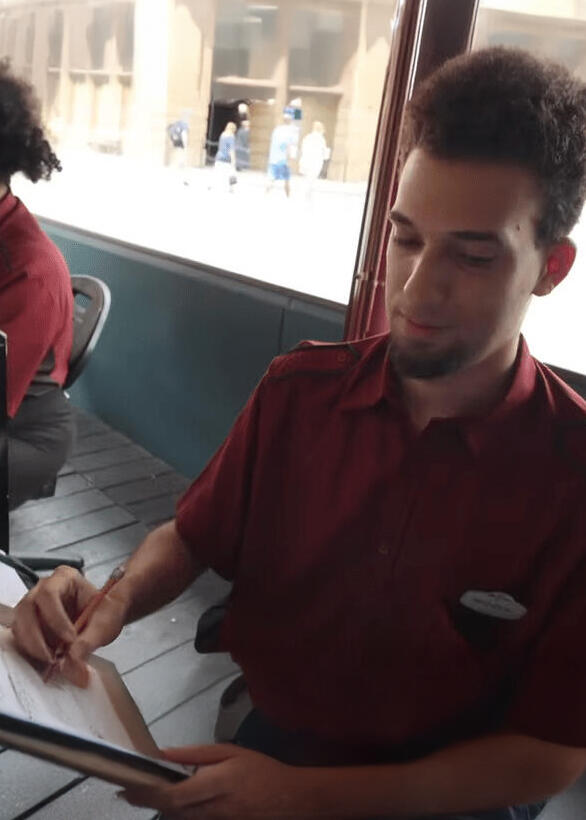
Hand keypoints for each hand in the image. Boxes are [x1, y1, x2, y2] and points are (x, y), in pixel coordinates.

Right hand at [11, 565, 125, 685]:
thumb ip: (89, 641)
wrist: (104, 617)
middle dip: (36, 637)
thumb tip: (72, 661)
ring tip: (51, 661)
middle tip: (53, 658)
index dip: (55, 618)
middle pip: (26, 608)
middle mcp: (43, 588)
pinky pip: (21, 637)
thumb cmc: (105, 611)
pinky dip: (30, 651)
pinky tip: (46, 660)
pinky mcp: (29, 623)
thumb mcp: (105, 624)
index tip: (70, 640)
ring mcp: (34, 606)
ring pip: (19, 624)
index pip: (49, 594)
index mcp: (64, 577)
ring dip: (32, 646)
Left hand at [120, 743, 339, 818]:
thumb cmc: (260, 770)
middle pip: (170, 811)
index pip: (174, 795)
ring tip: (142, 795)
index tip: (128, 787)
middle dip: (146, 802)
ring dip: (159, 808)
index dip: (147, 794)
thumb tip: (166, 753)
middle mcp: (213, 808)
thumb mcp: (230, 752)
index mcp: (216, 784)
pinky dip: (177, 813)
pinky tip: (171, 803)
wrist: (289, 798)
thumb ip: (196, 754)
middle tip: (128, 791)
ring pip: (179, 819)